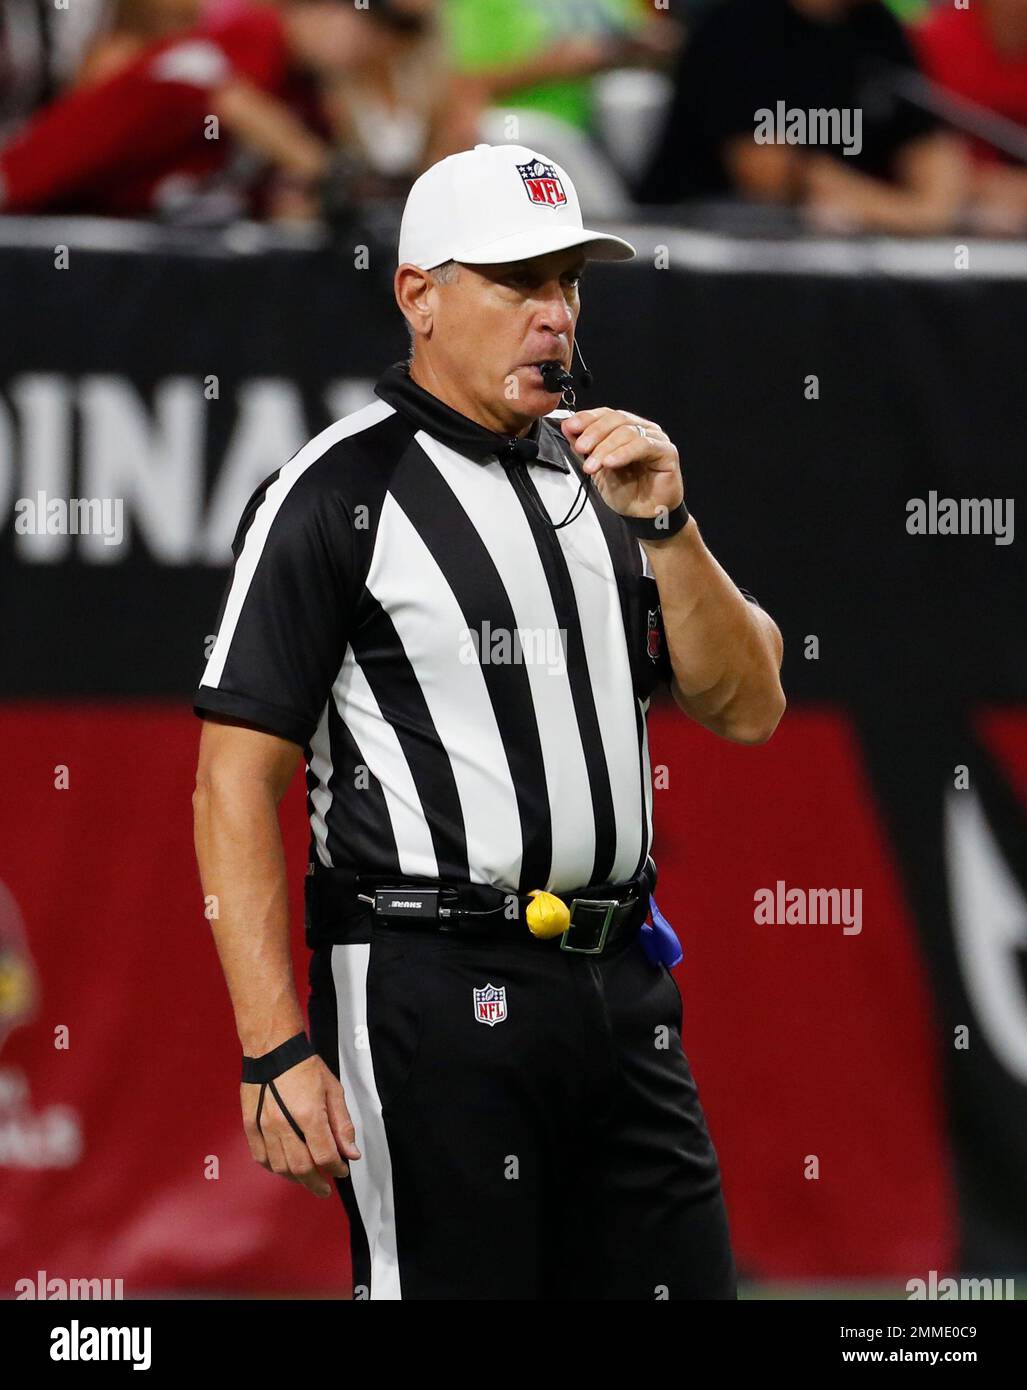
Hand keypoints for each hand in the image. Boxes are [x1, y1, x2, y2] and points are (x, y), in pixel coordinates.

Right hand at [241, 1054, 359, 1198]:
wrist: (272, 1050)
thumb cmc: (304, 1067)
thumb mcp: (333, 1090)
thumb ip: (342, 1125)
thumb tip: (351, 1153)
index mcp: (309, 1115)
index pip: (325, 1155)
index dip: (336, 1168)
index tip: (342, 1170)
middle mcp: (284, 1125)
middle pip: (302, 1168)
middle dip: (316, 1183)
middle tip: (325, 1189)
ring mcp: (265, 1127)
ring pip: (280, 1167)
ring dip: (296, 1178)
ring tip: (306, 1179)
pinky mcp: (250, 1126)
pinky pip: (261, 1157)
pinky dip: (273, 1168)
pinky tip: (284, 1168)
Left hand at [561, 407, 683, 520]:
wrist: (642, 516)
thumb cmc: (626, 492)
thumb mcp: (597, 468)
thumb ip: (585, 448)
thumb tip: (568, 427)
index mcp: (626, 429)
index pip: (606, 414)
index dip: (587, 418)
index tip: (570, 427)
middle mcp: (642, 429)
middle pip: (616, 419)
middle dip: (594, 433)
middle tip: (580, 448)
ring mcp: (656, 439)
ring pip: (627, 431)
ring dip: (605, 447)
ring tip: (592, 465)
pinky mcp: (667, 452)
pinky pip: (643, 445)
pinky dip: (623, 453)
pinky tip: (610, 463)